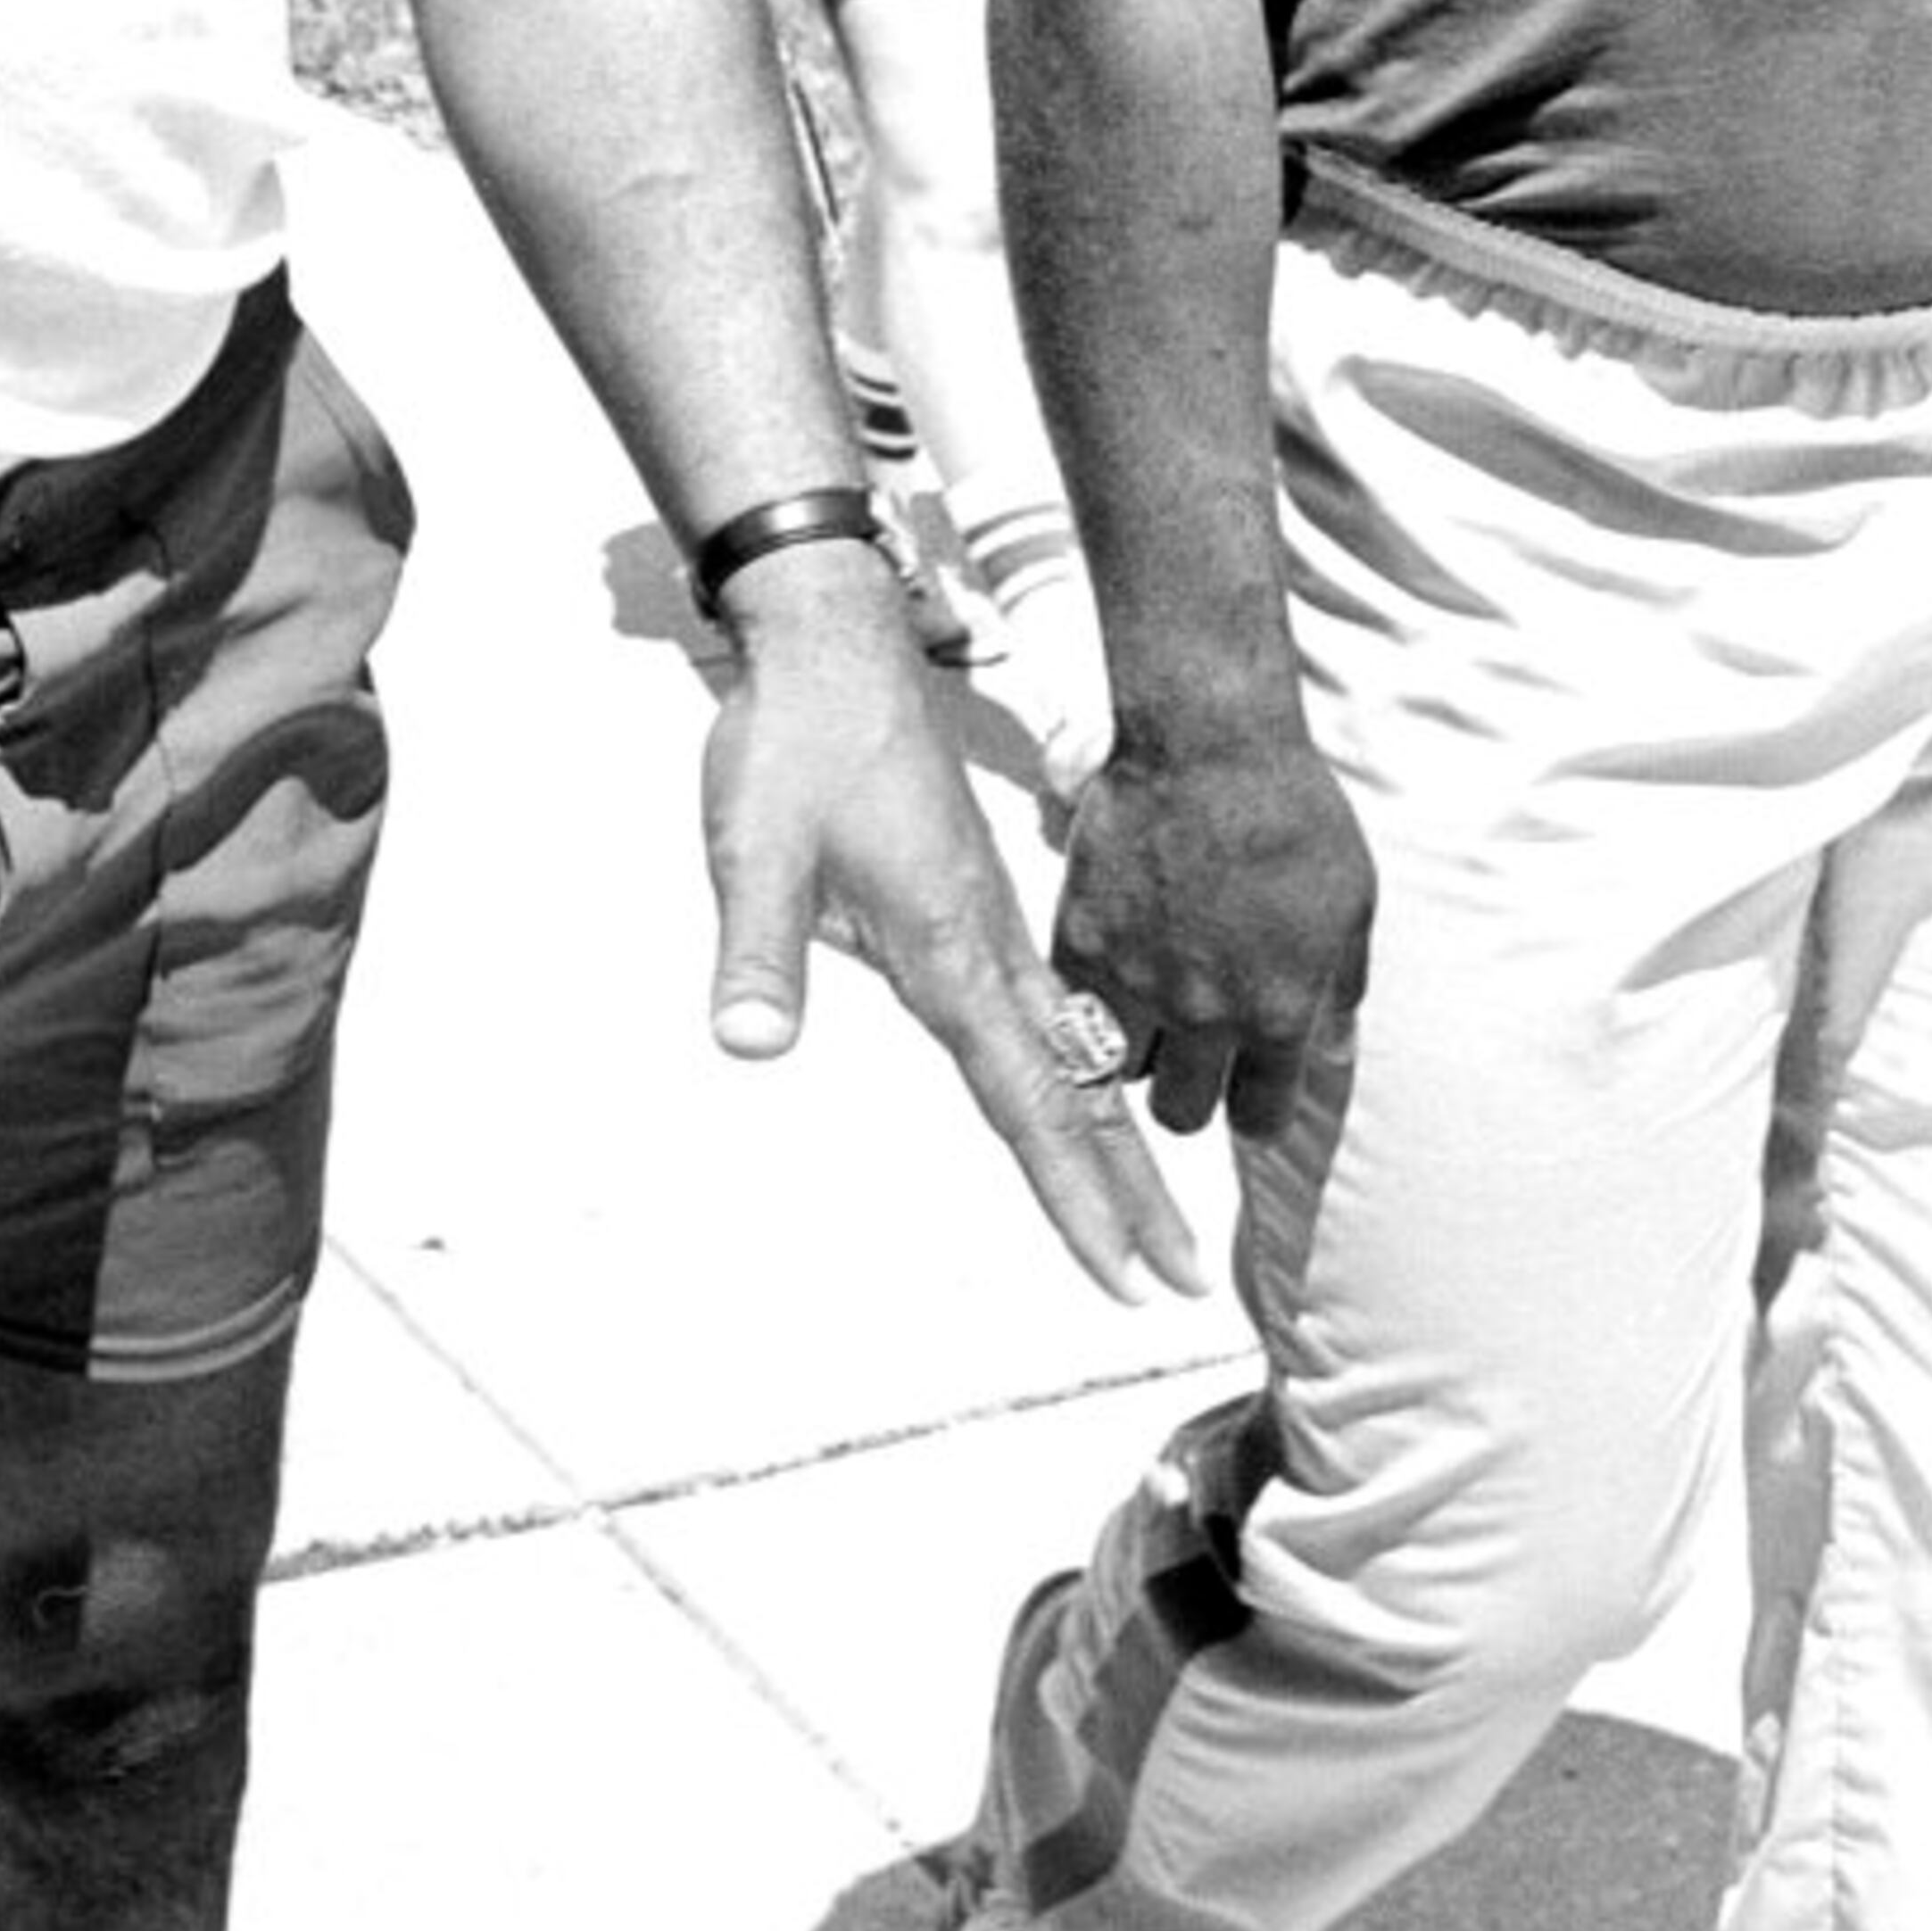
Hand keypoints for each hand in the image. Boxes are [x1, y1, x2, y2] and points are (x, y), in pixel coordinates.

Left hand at [698, 562, 1204, 1303]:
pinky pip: (1051, 1008)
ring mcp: (990, 922)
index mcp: (951, 947)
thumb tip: (749, 1046)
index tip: (1125, 1276)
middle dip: (1128, 1193)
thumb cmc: (793, 748)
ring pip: (1074, 1052)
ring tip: (1156, 1217)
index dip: (1074, 1196)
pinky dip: (1083, 1070)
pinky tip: (1092, 1092)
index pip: (1027, 1098)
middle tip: (1182, 1283)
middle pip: (1077, 1091)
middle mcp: (989, 945)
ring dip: (1114, 1140)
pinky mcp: (974, 901)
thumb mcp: (756, 852)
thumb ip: (759, 953)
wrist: (831, 647)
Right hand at [1047, 724, 1373, 1141]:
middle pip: (1181, 1113)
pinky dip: (1090, 1001)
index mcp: (1277, 1015)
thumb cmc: (1293, 816)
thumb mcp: (1352, 907)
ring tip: (1147, 1015)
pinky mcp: (1081, 939)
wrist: (1209, 748)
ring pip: (1120, 1070)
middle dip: (1191, 1095)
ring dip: (1137, 1052)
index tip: (1249, 1094)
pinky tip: (1110, 972)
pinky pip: (1076, 1005)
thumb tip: (1333, 1044)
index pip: (1259, 1115)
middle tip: (1192, 1057)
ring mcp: (1136, 980)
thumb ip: (1341, 989)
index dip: (1256, 1111)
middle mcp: (1203, 1015)